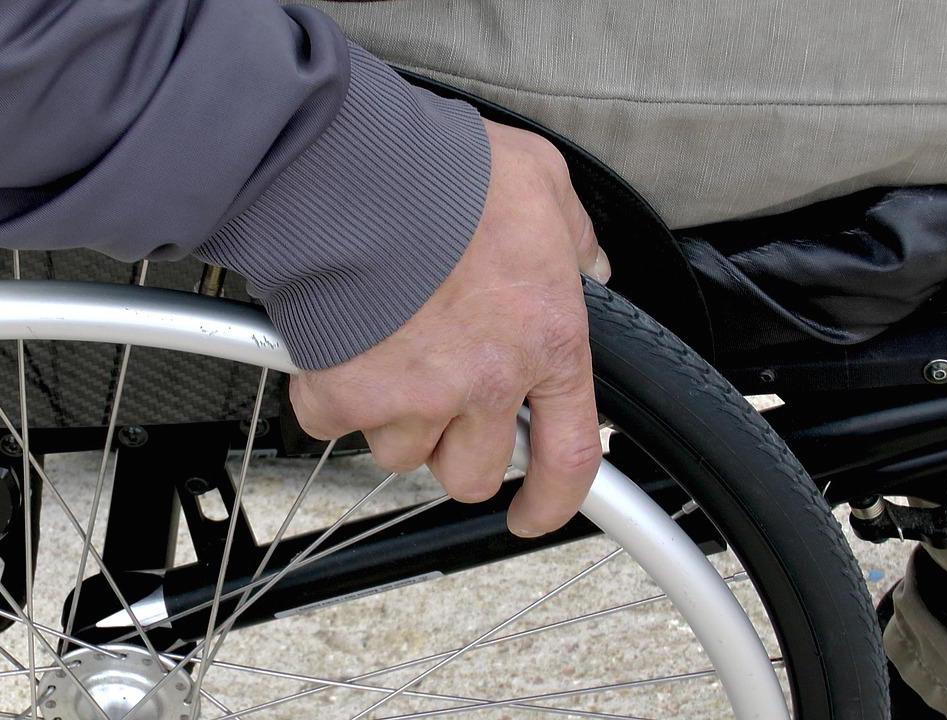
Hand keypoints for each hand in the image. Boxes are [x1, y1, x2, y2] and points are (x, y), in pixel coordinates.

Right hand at [290, 118, 610, 536]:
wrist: (355, 170)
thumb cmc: (448, 174)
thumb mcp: (543, 185)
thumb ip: (573, 236)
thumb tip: (588, 264)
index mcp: (546, 341)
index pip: (569, 454)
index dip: (553, 501)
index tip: (532, 514)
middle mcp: (486, 384)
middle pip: (473, 473)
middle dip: (456, 449)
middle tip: (440, 402)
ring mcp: (416, 397)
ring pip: (402, 453)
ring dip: (395, 418)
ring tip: (386, 352)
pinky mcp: (347, 395)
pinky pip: (334, 424)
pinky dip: (331, 395)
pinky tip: (338, 346)